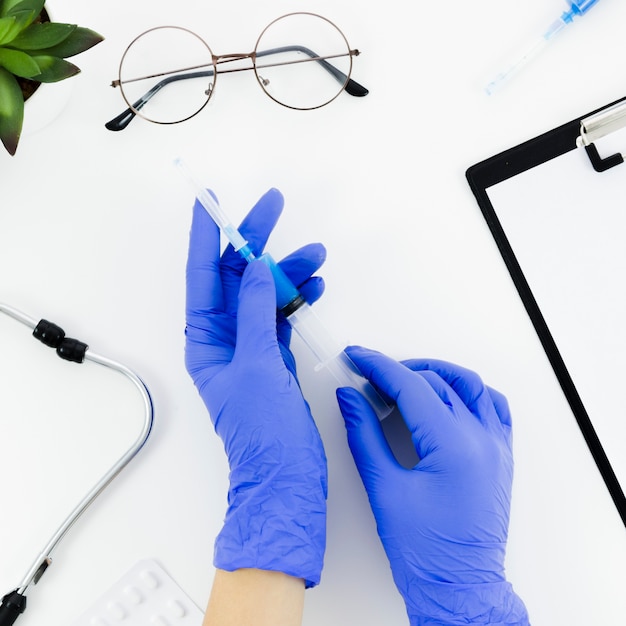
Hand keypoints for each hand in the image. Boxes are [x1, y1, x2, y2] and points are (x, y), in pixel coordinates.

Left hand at [185, 188, 327, 586]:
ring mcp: (251, 345)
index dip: (205, 236)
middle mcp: (224, 338)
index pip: (202, 276)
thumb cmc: (262, 429)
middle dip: (254, 242)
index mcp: (206, 339)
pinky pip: (284, 315)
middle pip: (238, 277)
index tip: (209, 201)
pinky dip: (299, 299)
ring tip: (316, 255)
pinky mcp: (275, 356)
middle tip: (273, 207)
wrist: (287, 473)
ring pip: (267, 294)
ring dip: (290, 272)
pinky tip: (315, 286)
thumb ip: (257, 312)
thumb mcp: (257, 364)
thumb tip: (258, 270)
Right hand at [336, 346, 528, 624]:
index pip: (411, 386)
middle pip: (437, 381)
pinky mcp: (501, 455)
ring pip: (468, 385)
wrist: (460, 587)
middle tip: (369, 379)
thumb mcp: (384, 489)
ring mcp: (496, 446)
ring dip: (435, 373)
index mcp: (453, 446)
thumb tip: (350, 399)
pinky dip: (468, 392)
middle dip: (398, 371)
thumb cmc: (426, 552)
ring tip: (406, 377)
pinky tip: (447, 396)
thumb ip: (364, 435)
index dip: (379, 367)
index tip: (358, 357)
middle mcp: (481, 440)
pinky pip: (493, 406)